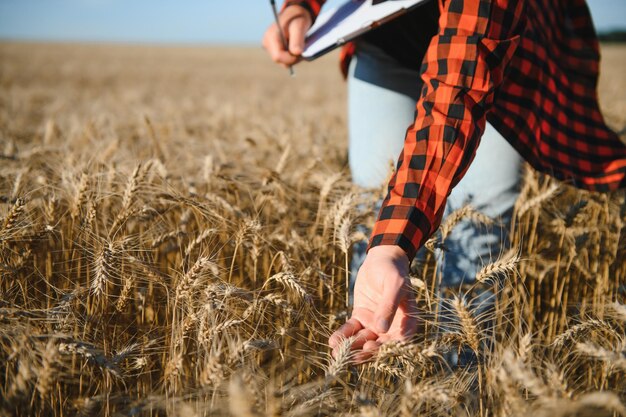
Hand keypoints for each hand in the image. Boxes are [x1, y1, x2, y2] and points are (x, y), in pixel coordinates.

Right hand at [262, 5, 311, 67]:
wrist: (294, 15)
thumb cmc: (297, 18)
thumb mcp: (299, 26)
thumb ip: (297, 39)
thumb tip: (296, 53)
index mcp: (271, 36)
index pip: (278, 56)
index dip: (291, 58)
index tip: (301, 54)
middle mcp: (267, 42)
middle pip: (280, 60)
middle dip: (293, 58)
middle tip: (302, 49)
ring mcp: (268, 47)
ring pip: (282, 61)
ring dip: (293, 58)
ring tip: (299, 46)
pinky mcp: (272, 49)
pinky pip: (283, 59)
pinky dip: (291, 57)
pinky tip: (295, 48)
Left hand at [328, 245, 418, 362]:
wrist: (381, 258)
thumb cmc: (393, 270)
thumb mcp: (394, 285)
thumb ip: (389, 306)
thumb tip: (381, 329)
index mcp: (406, 321)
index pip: (398, 340)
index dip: (385, 346)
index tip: (370, 345)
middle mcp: (392, 327)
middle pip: (379, 344)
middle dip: (364, 352)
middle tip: (349, 358)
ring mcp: (376, 323)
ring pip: (363, 339)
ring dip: (351, 347)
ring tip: (336, 353)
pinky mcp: (361, 317)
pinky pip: (352, 329)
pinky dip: (343, 335)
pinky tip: (333, 341)